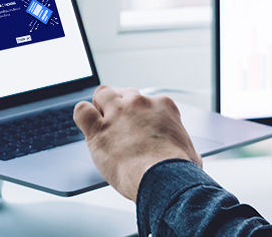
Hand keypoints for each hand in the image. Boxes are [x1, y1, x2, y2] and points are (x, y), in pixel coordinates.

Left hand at [73, 85, 201, 200]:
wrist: (163, 178)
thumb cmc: (178, 169)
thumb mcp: (189, 151)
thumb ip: (181, 146)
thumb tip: (185, 157)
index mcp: (163, 106)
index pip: (148, 100)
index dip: (142, 115)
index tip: (141, 128)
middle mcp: (140, 104)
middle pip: (124, 93)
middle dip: (121, 106)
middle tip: (121, 124)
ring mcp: (118, 114)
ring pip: (102, 94)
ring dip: (101, 105)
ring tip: (103, 121)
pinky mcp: (99, 129)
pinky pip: (82, 111)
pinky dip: (84, 116)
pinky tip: (88, 125)